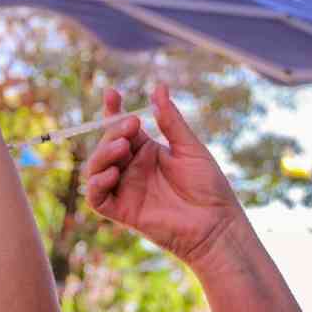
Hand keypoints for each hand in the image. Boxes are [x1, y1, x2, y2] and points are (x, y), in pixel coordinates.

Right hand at [82, 85, 242, 266]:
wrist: (216, 224)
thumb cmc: (208, 186)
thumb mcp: (190, 147)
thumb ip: (170, 121)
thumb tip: (159, 87)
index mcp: (147, 151)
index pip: (121, 128)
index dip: (112, 110)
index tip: (112, 93)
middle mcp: (132, 169)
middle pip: (107, 145)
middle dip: (113, 131)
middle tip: (133, 126)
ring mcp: (126, 189)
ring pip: (95, 168)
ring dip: (102, 154)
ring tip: (122, 147)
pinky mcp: (122, 211)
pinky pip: (96, 198)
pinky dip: (96, 184)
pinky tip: (110, 173)